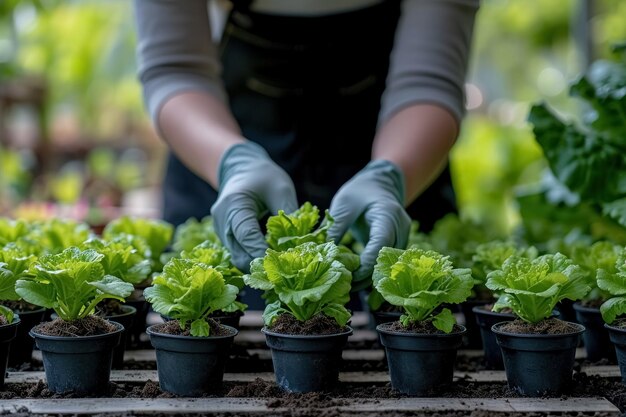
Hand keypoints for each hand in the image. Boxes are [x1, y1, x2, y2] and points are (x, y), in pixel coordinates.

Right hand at [211, 142, 297, 271]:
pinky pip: (237, 252)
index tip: (280, 262)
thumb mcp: (281, 188)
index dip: (262, 252)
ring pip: (236, 256)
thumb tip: (302, 239)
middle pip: (238, 252)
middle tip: (283, 269)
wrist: (241, 168)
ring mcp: (220, 230)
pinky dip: (251, 257)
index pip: (246, 235)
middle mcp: (222, 220)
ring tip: (278, 265)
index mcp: (234, 205)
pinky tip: (269, 257)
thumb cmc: (262, 175)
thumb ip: (289, 213)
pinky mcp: (225, 236)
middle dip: (259, 263)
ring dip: (255, 262)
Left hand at [328, 160, 410, 290]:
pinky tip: (357, 281)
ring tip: (348, 287)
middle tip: (344, 287)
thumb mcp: (343, 205)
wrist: (380, 183)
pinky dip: (374, 272)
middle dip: (366, 276)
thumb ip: (335, 228)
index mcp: (388, 215)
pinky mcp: (398, 244)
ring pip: (389, 265)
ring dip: (370, 277)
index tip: (347, 276)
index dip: (365, 265)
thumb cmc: (360, 191)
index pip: (380, 245)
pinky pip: (387, 263)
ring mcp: (403, 237)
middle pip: (386, 260)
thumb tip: (322, 253)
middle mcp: (400, 228)